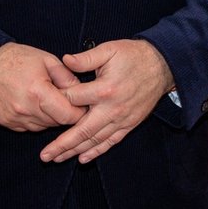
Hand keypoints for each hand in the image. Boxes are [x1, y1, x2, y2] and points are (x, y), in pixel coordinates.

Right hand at [0, 43, 82, 130]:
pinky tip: (34, 105)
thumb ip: (67, 77)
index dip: (79, 113)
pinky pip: (29, 127)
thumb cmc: (19, 59)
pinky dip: (36, 119)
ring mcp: (14, 118)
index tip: (83, 106)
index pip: (68, 115)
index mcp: (38, 92)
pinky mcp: (6, 123)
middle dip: (65, 114)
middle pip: (57, 123)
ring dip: (50, 117)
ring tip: (48, 100)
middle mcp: (25, 109)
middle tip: (67, 102)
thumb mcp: (47, 60)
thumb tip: (83, 92)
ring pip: (43, 126)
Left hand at [40, 39, 172, 162]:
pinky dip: (97, 151)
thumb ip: (86, 58)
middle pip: (81, 131)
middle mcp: (112, 109)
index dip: (57, 101)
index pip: (73, 100)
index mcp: (104, 89)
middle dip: (62, 144)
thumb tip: (65, 61)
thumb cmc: (134, 55)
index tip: (44, 104)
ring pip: (94, 140)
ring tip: (57, 158)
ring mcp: (121, 119)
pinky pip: (111, 141)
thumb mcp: (109, 50)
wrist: (163, 65)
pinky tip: (82, 158)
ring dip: (74, 151)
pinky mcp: (129, 124)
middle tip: (45, 155)